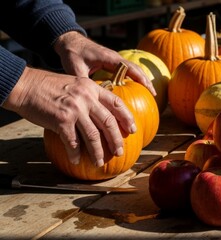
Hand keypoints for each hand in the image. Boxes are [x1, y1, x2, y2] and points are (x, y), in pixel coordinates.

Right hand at [3, 67, 136, 166]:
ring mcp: (75, 109)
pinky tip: (76, 160)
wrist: (25, 85)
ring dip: (97, 152)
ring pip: (93, 135)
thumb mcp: (75, 83)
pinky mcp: (62, 120)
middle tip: (119, 151)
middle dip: (116, 139)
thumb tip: (100, 112)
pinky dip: (76, 153)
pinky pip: (73, 142)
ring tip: (99, 162)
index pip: (116, 103)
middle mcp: (86, 98)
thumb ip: (88, 95)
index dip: (127, 117)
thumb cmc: (48, 86)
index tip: (133, 129)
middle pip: (108, 122)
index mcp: (92, 88)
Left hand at [54, 31, 155, 95]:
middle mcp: (115, 58)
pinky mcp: (112, 63)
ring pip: (133, 70)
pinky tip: (136, 90)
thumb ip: (82, 82)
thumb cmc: (72, 53)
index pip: (130, 68)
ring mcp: (115, 60)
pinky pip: (127, 71)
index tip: (149, 89)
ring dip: (142, 80)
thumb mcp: (74, 68)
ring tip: (149, 94)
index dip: (141, 78)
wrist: (70, 41)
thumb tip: (88, 97)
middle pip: (136, 69)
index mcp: (109, 58)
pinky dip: (134, 79)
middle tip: (154, 94)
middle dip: (146, 81)